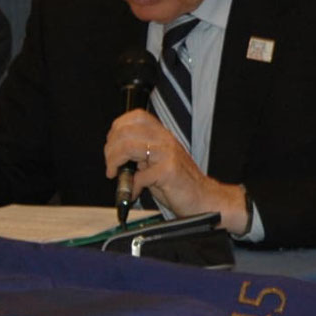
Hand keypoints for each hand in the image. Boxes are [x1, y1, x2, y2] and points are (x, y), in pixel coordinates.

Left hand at [102, 110, 247, 232]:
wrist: (205, 198)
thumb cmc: (179, 183)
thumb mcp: (157, 162)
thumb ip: (140, 154)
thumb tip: (115, 155)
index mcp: (163, 135)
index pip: (136, 116)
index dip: (118, 128)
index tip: (112, 146)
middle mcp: (166, 140)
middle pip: (126, 131)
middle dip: (110, 149)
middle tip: (110, 165)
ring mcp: (168, 154)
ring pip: (129, 147)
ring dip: (115, 162)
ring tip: (115, 174)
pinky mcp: (169, 171)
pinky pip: (139, 175)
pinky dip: (130, 187)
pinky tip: (133, 193)